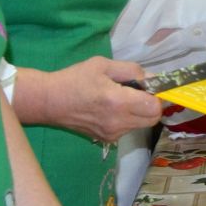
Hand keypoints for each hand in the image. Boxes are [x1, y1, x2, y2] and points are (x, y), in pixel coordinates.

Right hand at [31, 57, 163, 141]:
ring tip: (118, 99)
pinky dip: (127, 119)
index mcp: (118, 101)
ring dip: (138, 112)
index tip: (147, 87)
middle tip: (137, 93)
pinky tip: (110, 109)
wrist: (50, 101)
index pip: (155, 107)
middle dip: (150, 105)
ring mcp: (112, 134)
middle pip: (152, 119)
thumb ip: (131, 70)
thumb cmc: (75, 79)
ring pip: (141, 124)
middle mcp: (118, 122)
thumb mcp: (103, 65)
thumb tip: (152, 79)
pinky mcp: (107, 139)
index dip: (156, 95)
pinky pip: (127, 129)